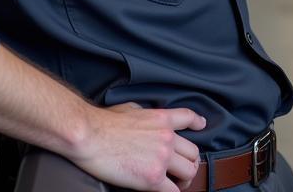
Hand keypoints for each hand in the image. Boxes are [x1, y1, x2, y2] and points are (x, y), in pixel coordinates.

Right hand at [69, 102, 205, 191]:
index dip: (197, 123)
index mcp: (162, 119)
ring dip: (184, 180)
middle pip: (193, 152)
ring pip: (189, 172)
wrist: (91, 136)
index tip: (201, 126)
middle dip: (189, 162)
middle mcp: (167, 137)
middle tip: (181, 171)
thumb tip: (144, 119)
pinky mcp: (153, 178)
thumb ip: (145, 115)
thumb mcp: (132, 109)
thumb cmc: (105, 122)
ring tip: (176, 185)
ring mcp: (162, 158)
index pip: (188, 117)